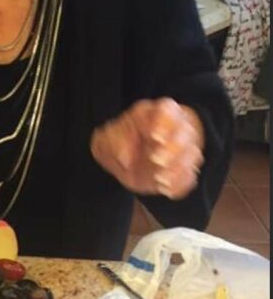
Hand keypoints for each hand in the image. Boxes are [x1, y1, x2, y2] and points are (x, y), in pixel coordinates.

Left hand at [90, 98, 204, 199]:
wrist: (124, 161)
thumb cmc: (118, 142)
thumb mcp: (105, 139)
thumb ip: (112, 142)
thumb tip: (125, 157)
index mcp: (153, 113)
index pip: (168, 109)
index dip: (165, 122)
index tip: (155, 136)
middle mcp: (173, 128)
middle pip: (185, 132)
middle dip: (173, 148)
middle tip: (156, 160)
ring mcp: (183, 149)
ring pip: (192, 154)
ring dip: (178, 168)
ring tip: (159, 179)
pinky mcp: (184, 170)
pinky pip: (190, 177)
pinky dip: (180, 184)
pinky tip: (165, 189)